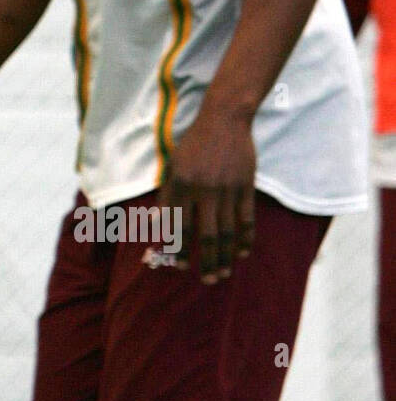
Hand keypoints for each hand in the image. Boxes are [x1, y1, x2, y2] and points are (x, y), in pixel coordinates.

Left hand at [159, 102, 256, 282]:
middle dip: (206, 261)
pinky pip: (247, 218)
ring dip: (225, 256)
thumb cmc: (193, 144)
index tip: (179, 266)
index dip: (179, 249)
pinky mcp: (246, 186)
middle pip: (206, 235)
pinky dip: (246, 238)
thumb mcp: (173, 166)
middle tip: (207, 280)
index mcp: (182, 185)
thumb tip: (153, 224)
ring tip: (223, 274)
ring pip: (227, 231)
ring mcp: (227, 189)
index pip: (179, 225)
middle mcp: (204, 190)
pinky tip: (242, 253)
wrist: (224, 119)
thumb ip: (166, 196)